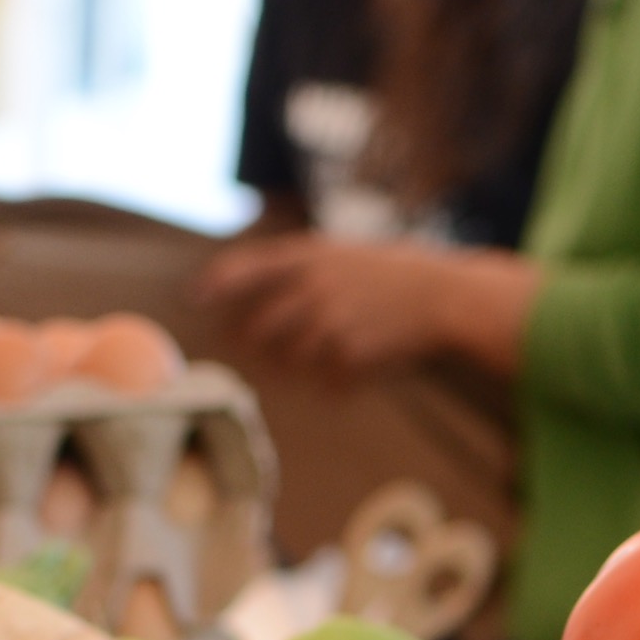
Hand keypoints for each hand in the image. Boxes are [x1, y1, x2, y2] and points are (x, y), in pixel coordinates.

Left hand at [200, 236, 538, 379]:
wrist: (443, 296)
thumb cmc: (397, 274)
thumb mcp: (345, 254)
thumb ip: (303, 267)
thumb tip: (258, 285)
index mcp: (308, 255)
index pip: (242, 269)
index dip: (214, 285)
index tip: (195, 299)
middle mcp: (310, 286)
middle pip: (256, 326)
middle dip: (247, 342)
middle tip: (244, 352)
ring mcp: (328, 321)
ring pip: (286, 359)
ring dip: (290, 370)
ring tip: (304, 370)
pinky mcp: (347, 354)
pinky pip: (324, 380)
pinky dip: (331, 386)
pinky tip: (345, 381)